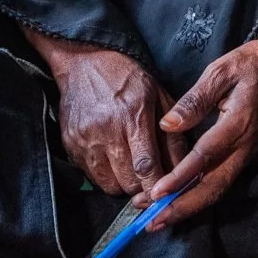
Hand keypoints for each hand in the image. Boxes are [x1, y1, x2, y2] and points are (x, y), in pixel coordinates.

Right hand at [21, 26, 185, 199]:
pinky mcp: (70, 145)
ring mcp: (85, 140)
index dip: (157, 187)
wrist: (83, 61)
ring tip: (130, 166)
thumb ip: (172, 135)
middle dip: (143, 187)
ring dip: (124, 184)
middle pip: (128, 182)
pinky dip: (106, 176)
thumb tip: (186, 169)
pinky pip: (92, 177)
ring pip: (110, 185)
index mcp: (132, 116)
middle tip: (150, 178)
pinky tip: (112, 159)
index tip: (167, 195)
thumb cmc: (126, 77)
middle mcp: (106, 131)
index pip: (146, 167)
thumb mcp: (158, 96)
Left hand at [146, 21, 257, 228]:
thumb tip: (169, 125)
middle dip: (182, 208)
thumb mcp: (221, 70)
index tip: (156, 193)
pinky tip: (180, 203)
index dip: (180, 178)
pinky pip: (223, 183)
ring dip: (189, 208)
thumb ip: (195, 100)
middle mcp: (246, 147)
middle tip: (151, 222)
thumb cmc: (251, 62)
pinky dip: (201, 198)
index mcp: (238, 124)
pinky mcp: (247, 155)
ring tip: (159, 220)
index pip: (205, 158)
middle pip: (213, 187)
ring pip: (219, 190)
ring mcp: (249, 154)